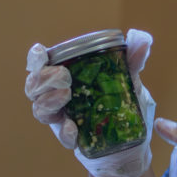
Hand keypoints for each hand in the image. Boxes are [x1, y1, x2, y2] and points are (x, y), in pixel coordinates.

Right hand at [25, 29, 156, 176]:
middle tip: (65, 77)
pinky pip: (60, 135)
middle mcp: (56, 94)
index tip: (42, 53)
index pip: (40, 63)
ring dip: (48, 101)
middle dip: (43, 79)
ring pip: (39, 109)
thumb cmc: (122, 100)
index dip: (35, 58)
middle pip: (33, 85)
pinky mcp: (70, 137)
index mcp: (65, 74)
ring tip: (67, 95)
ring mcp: (61, 116)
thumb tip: (142, 38)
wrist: (131, 138)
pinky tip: (74, 130)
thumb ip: (133, 57)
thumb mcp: (129, 77)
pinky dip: (65, 131)